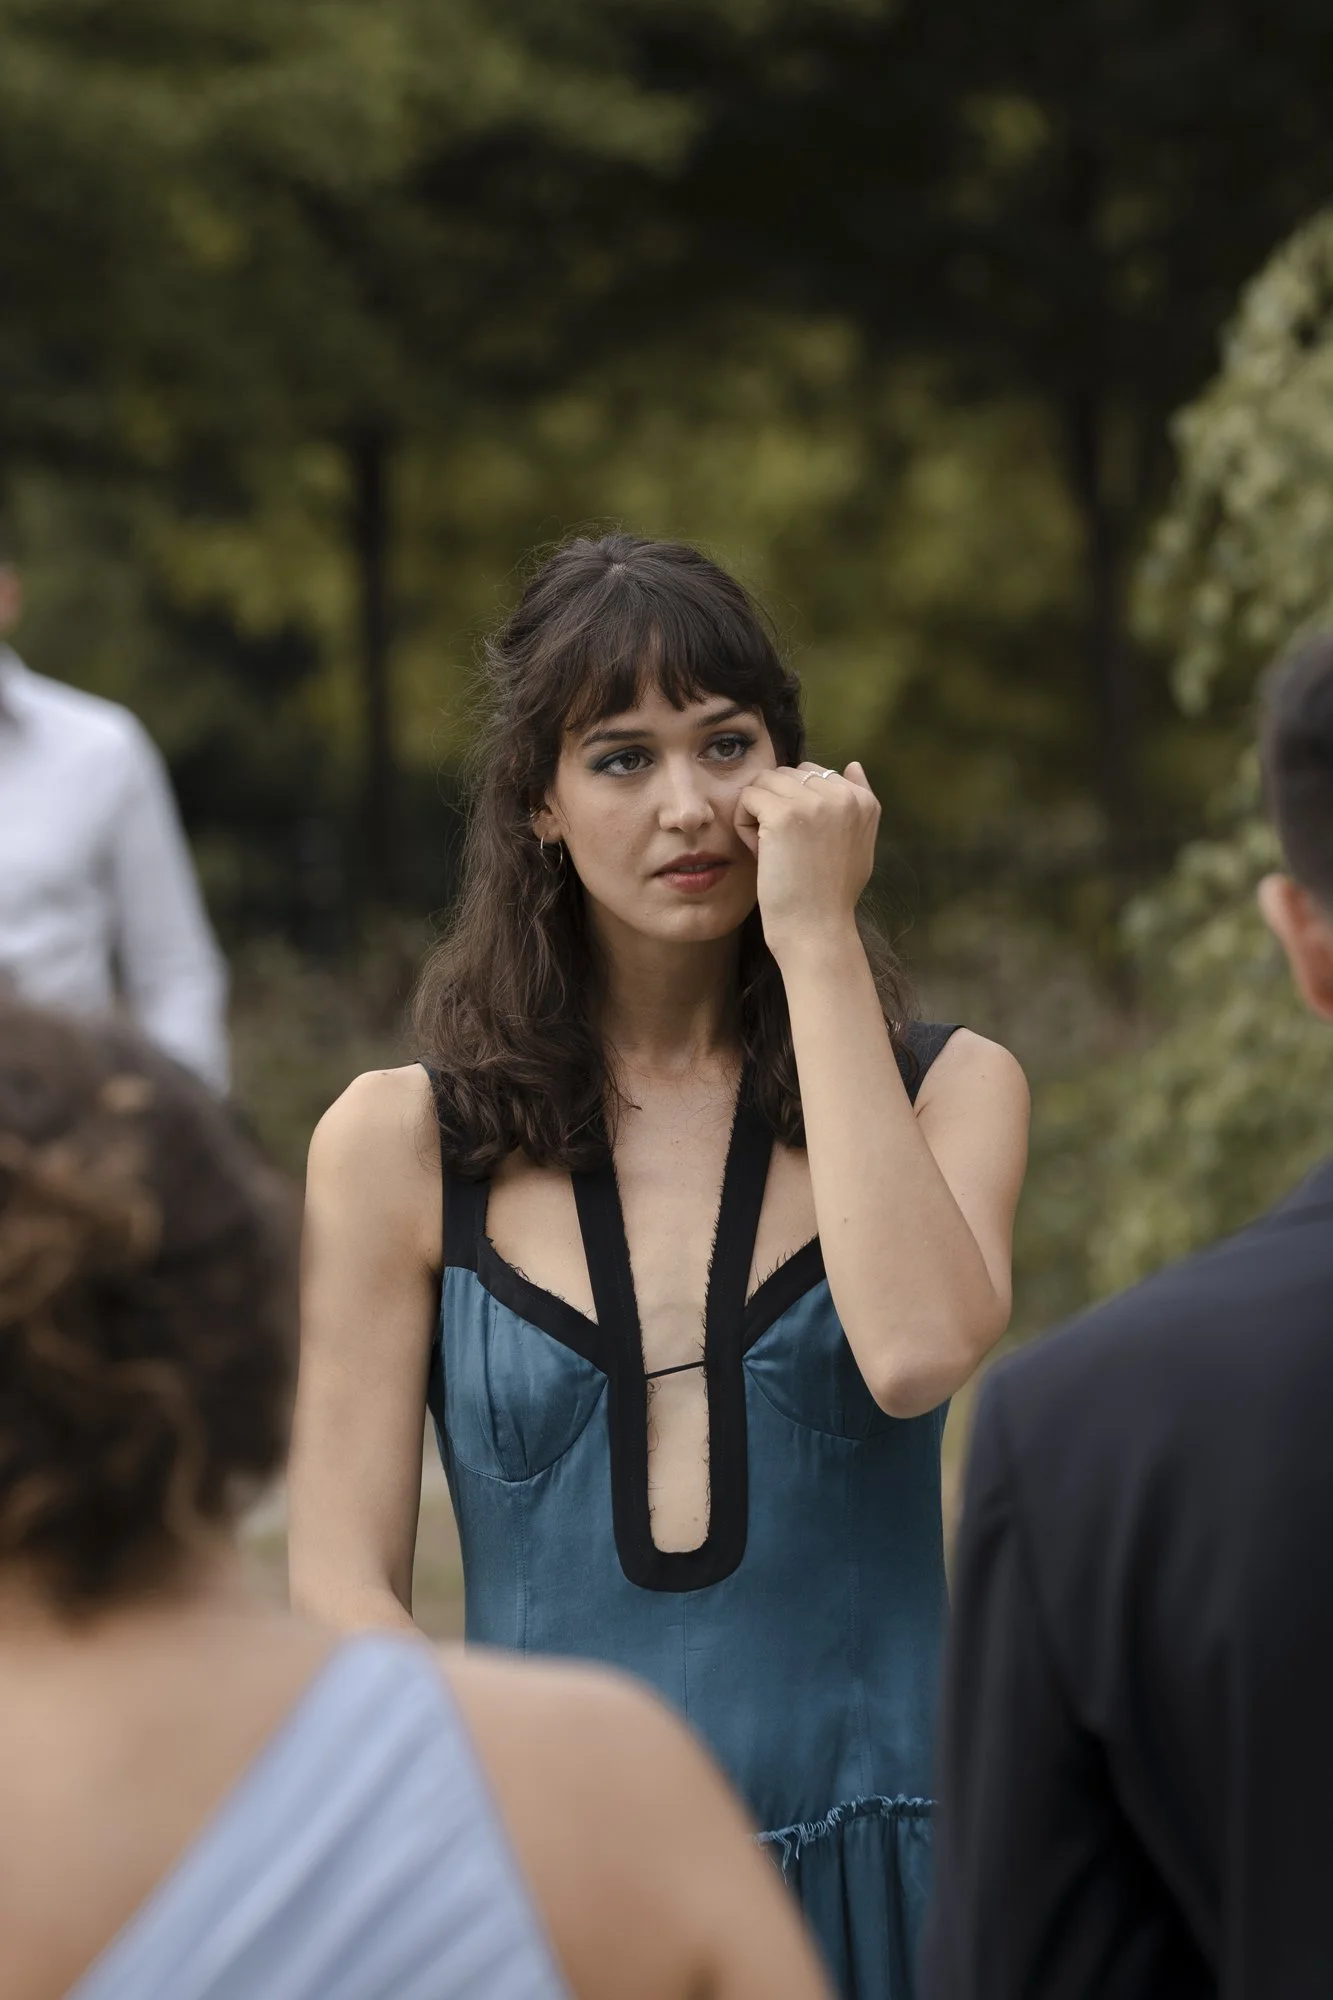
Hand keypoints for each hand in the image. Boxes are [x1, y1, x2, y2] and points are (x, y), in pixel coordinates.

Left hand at [735, 760, 880, 961]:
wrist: (817, 930)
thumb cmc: (829, 895)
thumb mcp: (859, 845)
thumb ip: (857, 804)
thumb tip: (853, 764)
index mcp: (863, 800)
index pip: (814, 774)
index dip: (798, 806)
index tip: (803, 844)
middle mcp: (843, 794)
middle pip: (787, 774)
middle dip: (776, 804)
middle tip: (783, 848)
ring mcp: (815, 801)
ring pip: (765, 782)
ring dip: (758, 812)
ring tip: (771, 849)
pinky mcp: (785, 813)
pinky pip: (747, 797)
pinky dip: (743, 824)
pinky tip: (760, 853)